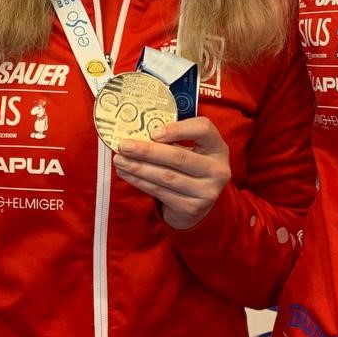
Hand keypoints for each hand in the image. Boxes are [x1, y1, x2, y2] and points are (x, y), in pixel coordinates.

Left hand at [114, 116, 231, 230]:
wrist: (200, 204)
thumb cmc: (190, 167)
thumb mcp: (192, 150)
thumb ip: (173, 139)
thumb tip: (137, 133)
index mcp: (217, 147)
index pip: (203, 129)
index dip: (178, 129)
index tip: (153, 132)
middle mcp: (217, 169)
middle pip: (178, 157)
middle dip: (147, 151)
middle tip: (124, 145)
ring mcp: (206, 191)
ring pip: (166, 176)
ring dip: (138, 168)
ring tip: (120, 160)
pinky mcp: (192, 207)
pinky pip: (160, 192)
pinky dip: (140, 182)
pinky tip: (127, 174)